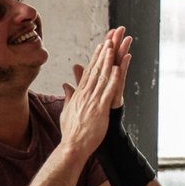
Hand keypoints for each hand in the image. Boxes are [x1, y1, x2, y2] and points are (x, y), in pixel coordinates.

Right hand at [59, 29, 129, 156]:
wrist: (72, 146)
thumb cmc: (71, 131)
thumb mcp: (67, 110)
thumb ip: (68, 96)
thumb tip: (66, 85)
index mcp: (79, 94)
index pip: (88, 72)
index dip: (95, 58)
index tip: (101, 46)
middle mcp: (85, 94)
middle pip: (95, 70)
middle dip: (103, 54)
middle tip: (110, 39)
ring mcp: (92, 100)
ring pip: (102, 77)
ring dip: (108, 61)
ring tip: (114, 46)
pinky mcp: (100, 108)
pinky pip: (108, 91)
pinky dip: (113, 79)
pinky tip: (118, 68)